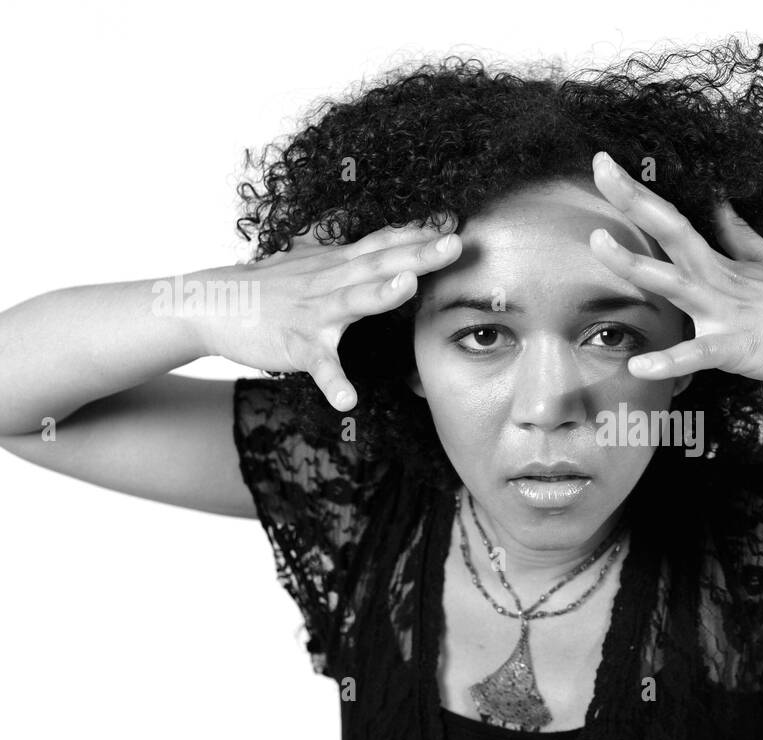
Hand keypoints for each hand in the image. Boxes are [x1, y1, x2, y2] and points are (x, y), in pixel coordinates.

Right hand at [196, 217, 460, 410]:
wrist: (210, 303)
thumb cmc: (268, 285)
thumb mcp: (309, 258)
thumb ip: (344, 244)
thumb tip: (370, 225)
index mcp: (338, 263)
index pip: (383, 242)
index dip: (418, 231)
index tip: (454, 219)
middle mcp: (330, 281)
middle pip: (378, 263)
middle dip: (417, 253)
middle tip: (455, 243)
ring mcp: (313, 312)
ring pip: (350, 300)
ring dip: (379, 294)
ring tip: (409, 285)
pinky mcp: (295, 344)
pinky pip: (318, 365)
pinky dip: (333, 382)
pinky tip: (349, 401)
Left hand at [586, 151, 762, 387]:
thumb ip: (738, 237)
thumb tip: (718, 205)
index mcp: (721, 264)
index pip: (671, 220)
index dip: (637, 194)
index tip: (604, 164)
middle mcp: (720, 281)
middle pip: (670, 234)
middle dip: (632, 202)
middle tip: (600, 168)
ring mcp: (729, 312)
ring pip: (676, 284)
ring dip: (636, 265)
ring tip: (598, 245)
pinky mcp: (740, 347)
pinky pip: (699, 355)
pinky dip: (670, 360)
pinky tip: (639, 365)